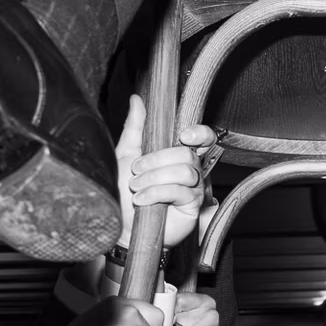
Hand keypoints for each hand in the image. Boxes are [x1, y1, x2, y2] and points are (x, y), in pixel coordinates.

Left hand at [115, 95, 217, 250]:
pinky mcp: (192, 207)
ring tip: (136, 188)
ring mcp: (194, 189)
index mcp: (177, 154)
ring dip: (153, 178)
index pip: (203, 137)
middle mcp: (190, 170)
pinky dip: (156, 193)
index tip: (183, 136)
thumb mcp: (126, 154)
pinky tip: (142, 200)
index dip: (199, 133)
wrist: (121, 226)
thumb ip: (135, 127)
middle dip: (156, 160)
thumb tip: (137, 100)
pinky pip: (181, 191)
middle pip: (187, 154)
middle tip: (136, 170)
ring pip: (184, 171)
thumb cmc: (124, 193)